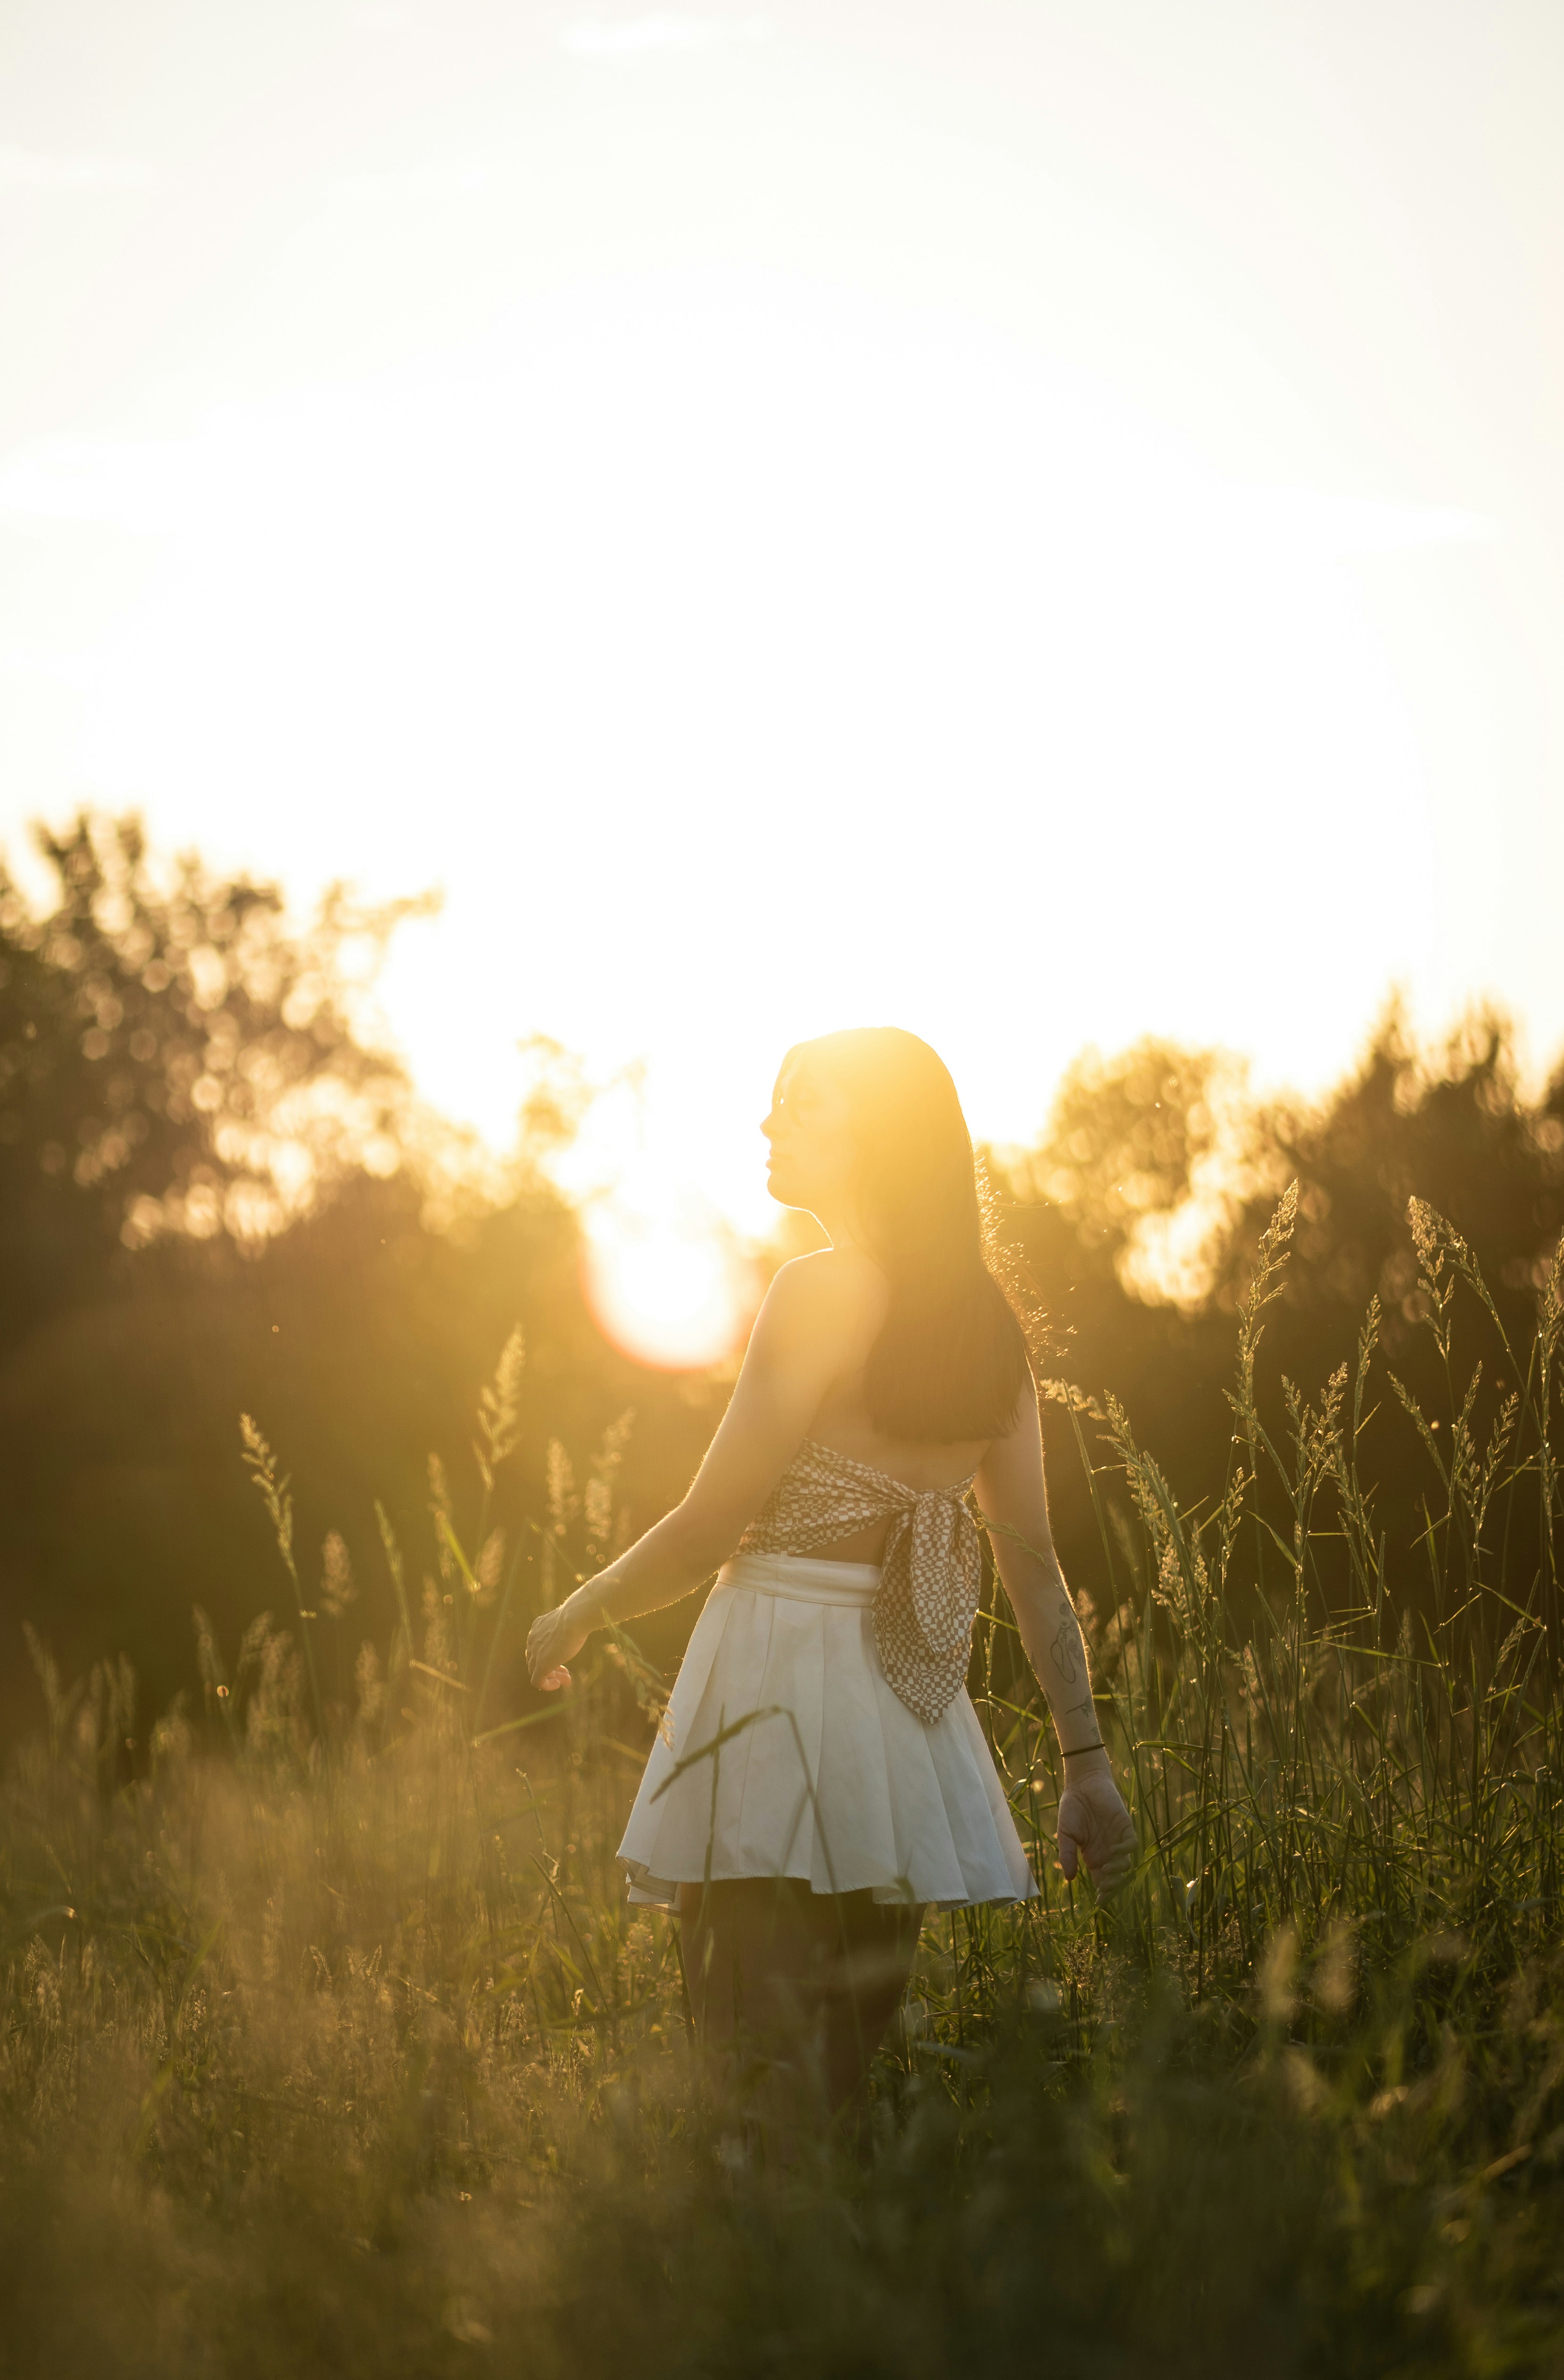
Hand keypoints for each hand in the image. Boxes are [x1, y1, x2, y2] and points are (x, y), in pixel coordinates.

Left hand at [525, 1596, 590, 1691]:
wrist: (575, 1618)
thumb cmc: (577, 1616)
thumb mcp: (569, 1620)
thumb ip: (568, 1624)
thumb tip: (581, 1622)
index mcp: (538, 1627)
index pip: (538, 1646)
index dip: (551, 1654)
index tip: (564, 1657)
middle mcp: (533, 1639)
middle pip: (536, 1659)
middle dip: (552, 1667)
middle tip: (567, 1673)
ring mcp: (535, 1652)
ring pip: (536, 1670)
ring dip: (552, 1676)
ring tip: (566, 1680)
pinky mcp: (541, 1664)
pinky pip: (537, 1681)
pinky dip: (546, 1685)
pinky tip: (559, 1684)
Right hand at [1057, 1756, 1136, 1894]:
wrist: (1082, 1784)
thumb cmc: (1072, 1808)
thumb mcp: (1066, 1834)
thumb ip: (1068, 1855)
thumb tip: (1069, 1879)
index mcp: (1094, 1858)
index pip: (1102, 1882)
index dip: (1104, 1894)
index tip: (1100, 1902)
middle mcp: (1108, 1853)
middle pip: (1116, 1877)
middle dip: (1113, 1886)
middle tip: (1106, 1888)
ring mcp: (1117, 1840)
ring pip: (1125, 1863)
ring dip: (1119, 1870)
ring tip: (1108, 1870)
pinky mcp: (1125, 1827)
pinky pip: (1131, 1844)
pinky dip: (1126, 1850)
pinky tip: (1114, 1851)